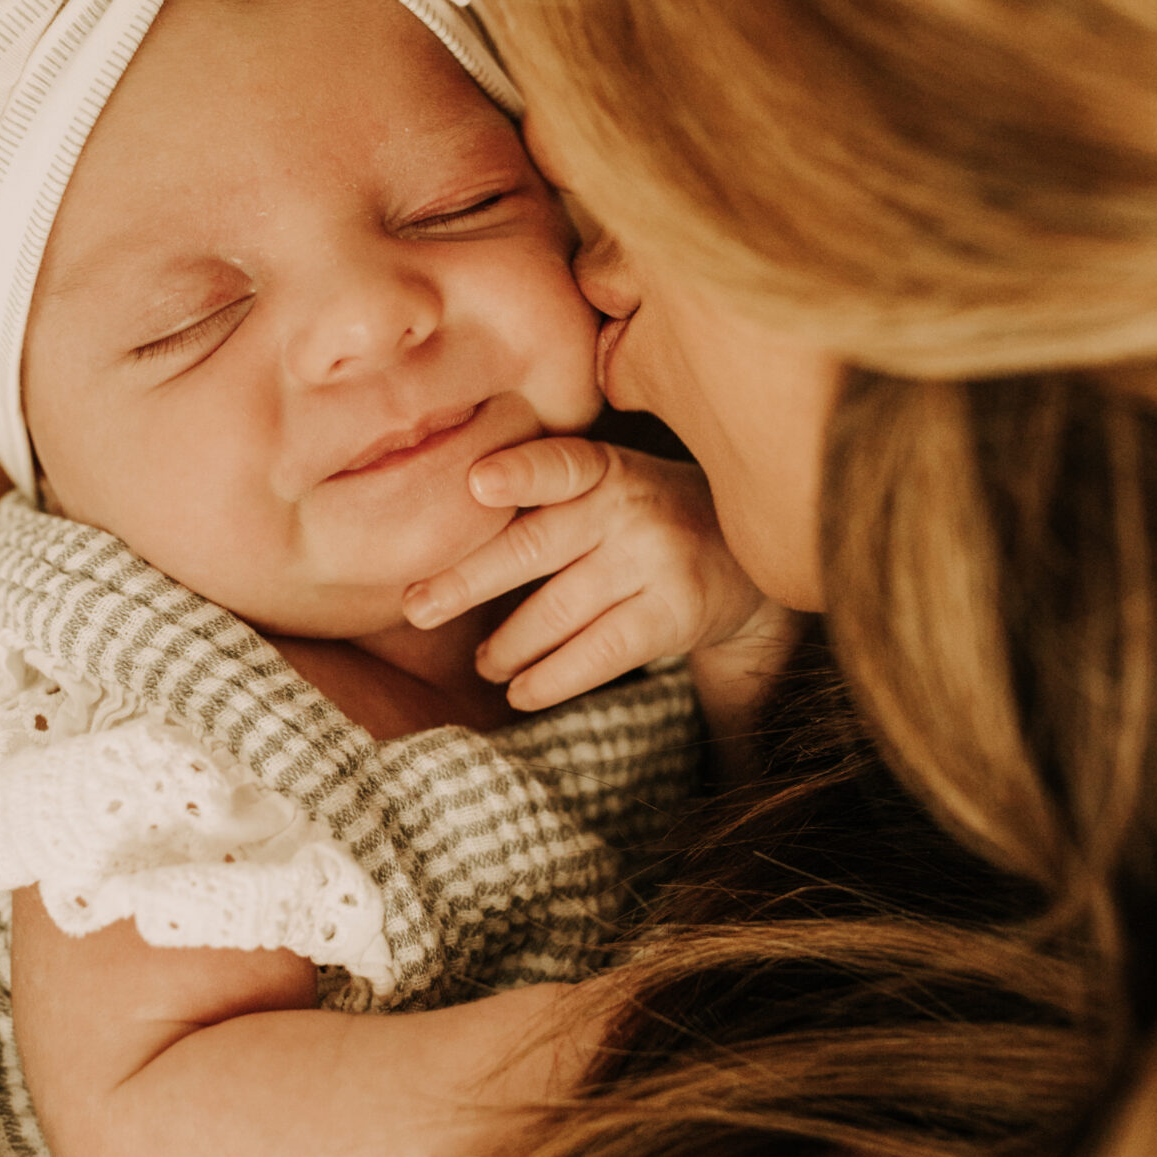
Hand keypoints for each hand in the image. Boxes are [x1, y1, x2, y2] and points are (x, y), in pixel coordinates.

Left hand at [403, 439, 797, 733]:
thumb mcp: (604, 487)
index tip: (477, 483)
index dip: (520, 473)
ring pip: (558, 611)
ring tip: (484, 664)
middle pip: (533, 547)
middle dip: (466, 581)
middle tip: (416, 608)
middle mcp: (629, 506)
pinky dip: (550, 679)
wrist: (740, 557)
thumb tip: (438, 540)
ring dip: (508, 646)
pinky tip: (522, 692)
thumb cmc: (639, 519)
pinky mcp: (675, 612)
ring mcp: (656, 559)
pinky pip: (597, 653)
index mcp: (602, 467)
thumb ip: (540, 499)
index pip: (558, 464)